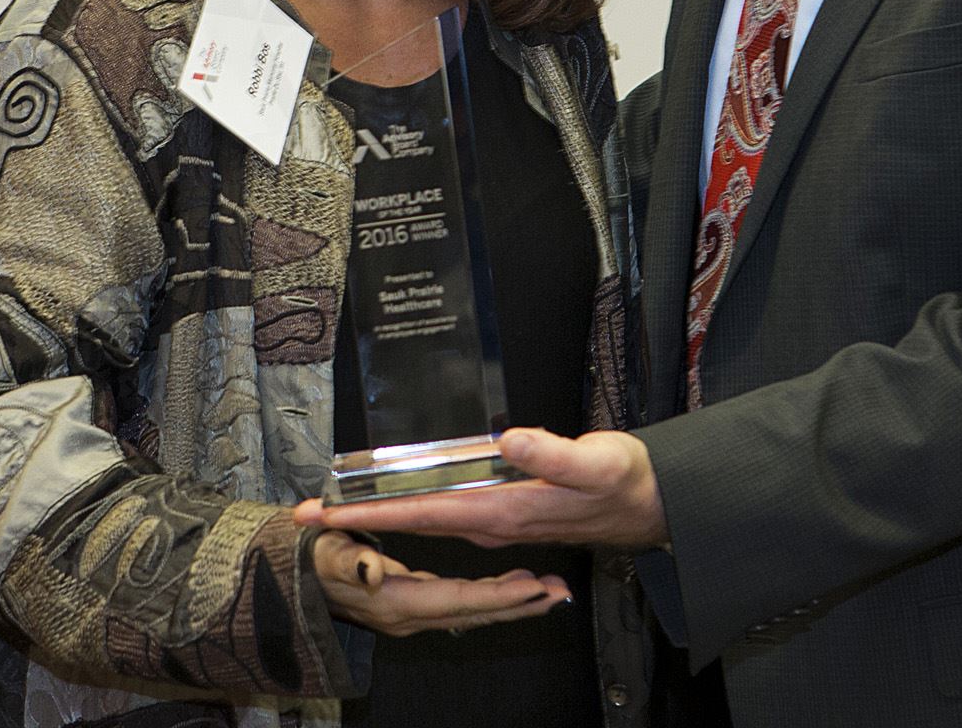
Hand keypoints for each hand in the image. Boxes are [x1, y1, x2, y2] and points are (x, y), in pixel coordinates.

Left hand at [297, 428, 666, 550]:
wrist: (654, 505)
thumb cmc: (626, 482)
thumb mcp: (596, 462)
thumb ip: (553, 453)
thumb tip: (508, 440)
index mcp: (504, 511)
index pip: (422, 513)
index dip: (370, 514)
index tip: (322, 516)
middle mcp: (493, 521)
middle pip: (414, 519)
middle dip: (360, 519)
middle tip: (307, 514)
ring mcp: (498, 520)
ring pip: (429, 518)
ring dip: (385, 514)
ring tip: (342, 505)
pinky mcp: (508, 512)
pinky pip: (449, 513)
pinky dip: (417, 507)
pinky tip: (405, 496)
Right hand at [309, 530, 567, 638]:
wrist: (296, 581)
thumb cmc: (312, 561)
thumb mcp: (326, 555)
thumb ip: (349, 562)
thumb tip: (372, 571)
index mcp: (396, 602)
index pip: (457, 601)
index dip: (496, 596)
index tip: (532, 588)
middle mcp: (411, 615)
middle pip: (475, 614)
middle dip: (518, 606)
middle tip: (558, 592)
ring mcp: (414, 614)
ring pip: (472, 613)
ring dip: (511, 604)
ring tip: (548, 588)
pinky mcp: (415, 605)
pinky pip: (461, 607)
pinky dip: (490, 599)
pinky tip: (512, 586)